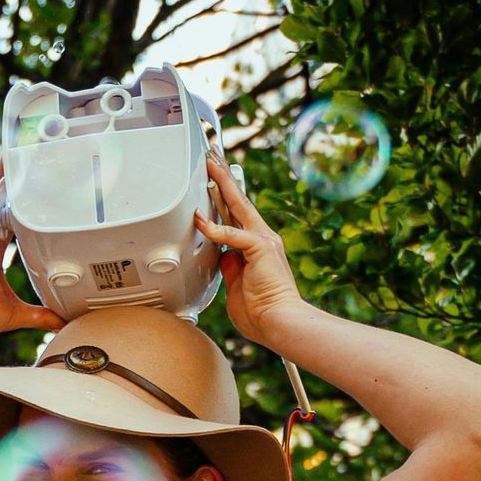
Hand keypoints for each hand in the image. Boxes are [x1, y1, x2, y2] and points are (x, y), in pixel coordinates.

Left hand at [195, 156, 306, 346]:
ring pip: (239, 206)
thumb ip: (230, 267)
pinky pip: (232, 235)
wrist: (279, 323)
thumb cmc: (261, 313)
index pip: (238, 215)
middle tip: (212, 157)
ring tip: (210, 166)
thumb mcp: (237, 285)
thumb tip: (222, 257)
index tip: (215, 181)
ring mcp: (263, 241)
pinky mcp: (260, 249)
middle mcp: (263, 238)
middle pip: (239, 201)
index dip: (225, 196)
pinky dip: (215, 229)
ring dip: (222, 185)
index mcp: (258, 246)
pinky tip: (201, 221)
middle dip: (224, 178)